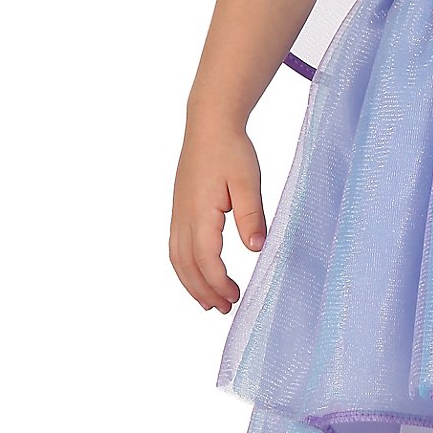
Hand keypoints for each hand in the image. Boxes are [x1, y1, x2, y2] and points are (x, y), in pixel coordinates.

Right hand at [170, 121, 265, 312]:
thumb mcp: (248, 181)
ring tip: (210, 301)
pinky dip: (185, 267)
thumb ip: (251, 215)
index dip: (218, 282)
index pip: (205, 258)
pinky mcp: (180, 209)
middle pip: (187, 265)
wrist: (209, 124)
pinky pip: (176, 246)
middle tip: (225, 308)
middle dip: (204, 291)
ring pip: (177, 258)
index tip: (236, 296)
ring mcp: (178, 213)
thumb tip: (256, 248)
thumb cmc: (231, 150)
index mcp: (200, 212)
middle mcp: (183, 216)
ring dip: (192, 283)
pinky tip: (199, 273)